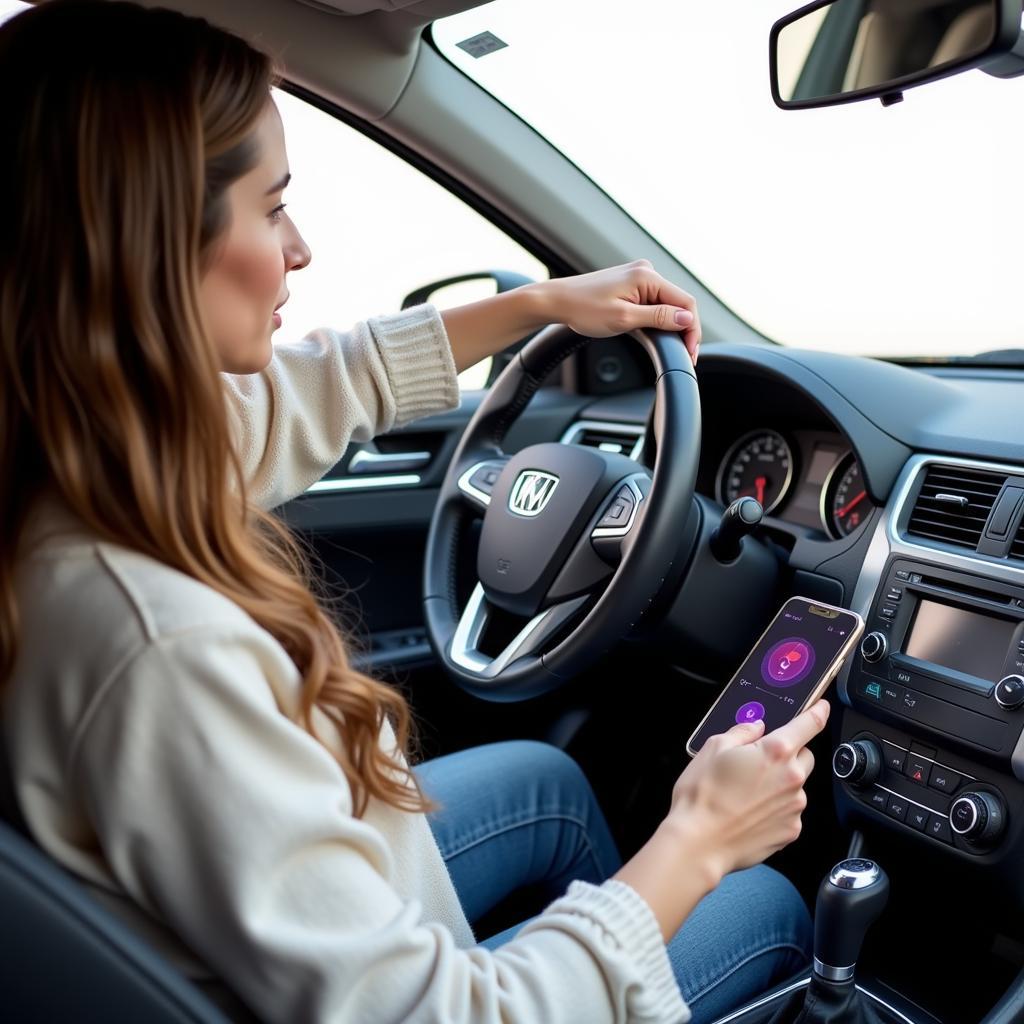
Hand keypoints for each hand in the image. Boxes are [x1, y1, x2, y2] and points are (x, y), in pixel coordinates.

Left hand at [540, 260, 700, 364]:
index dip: (693, 329)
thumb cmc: (583, 308)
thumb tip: (686, 319)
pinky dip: (658, 318)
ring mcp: (638, 277)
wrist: (557, 301)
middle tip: (685, 355)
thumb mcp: (624, 318)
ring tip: (673, 347)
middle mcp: (646, 271)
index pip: (685, 302)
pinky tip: (657, 333)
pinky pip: (654, 301)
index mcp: (647, 276)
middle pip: (679, 302)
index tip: (690, 352)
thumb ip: (658, 317)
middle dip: (685, 329)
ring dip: (672, 324)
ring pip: (667, 303)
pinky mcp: (630, 284)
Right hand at [612, 700, 827, 940]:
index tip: (822, 707)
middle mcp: (792, 777)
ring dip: (781, 783)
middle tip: (760, 760)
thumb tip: (756, 727)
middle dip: (789, 753)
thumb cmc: (703, 796)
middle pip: (805, 756)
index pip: (808, 724)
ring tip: (747, 792)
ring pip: (797, 785)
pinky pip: (790, 810)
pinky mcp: (791, 830)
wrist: (700, 843)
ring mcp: (795, 806)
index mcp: (775, 751)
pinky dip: (777, 807)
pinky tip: (751, 811)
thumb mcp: (713, 748)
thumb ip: (741, 732)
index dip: (817, 712)